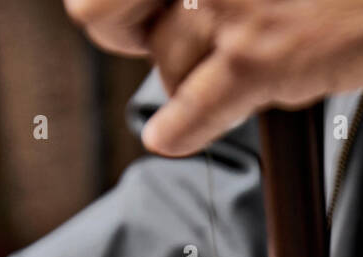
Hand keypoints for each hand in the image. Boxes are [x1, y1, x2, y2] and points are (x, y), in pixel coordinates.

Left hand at [64, 0, 362, 155]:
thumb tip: (180, 1)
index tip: (147, 9)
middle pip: (105, 10)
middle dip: (129, 32)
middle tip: (160, 39)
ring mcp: (227, 4)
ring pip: (165, 65)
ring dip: (192, 78)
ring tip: (237, 70)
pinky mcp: (257, 59)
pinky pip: (190, 111)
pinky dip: (177, 132)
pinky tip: (169, 138)